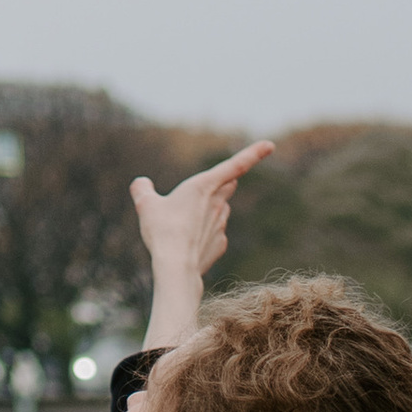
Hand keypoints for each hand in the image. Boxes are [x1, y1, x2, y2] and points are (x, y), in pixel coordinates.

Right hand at [130, 143, 273, 349]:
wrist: (176, 267)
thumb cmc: (162, 231)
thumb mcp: (145, 205)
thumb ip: (143, 190)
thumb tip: (141, 184)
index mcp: (203, 185)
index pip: (236, 165)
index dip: (254, 153)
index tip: (270, 145)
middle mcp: (217, 202)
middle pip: (228, 185)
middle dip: (223, 182)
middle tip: (208, 185)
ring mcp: (222, 224)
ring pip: (221, 209)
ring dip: (210, 209)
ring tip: (184, 222)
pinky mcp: (220, 243)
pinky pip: (216, 233)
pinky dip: (206, 234)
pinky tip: (190, 242)